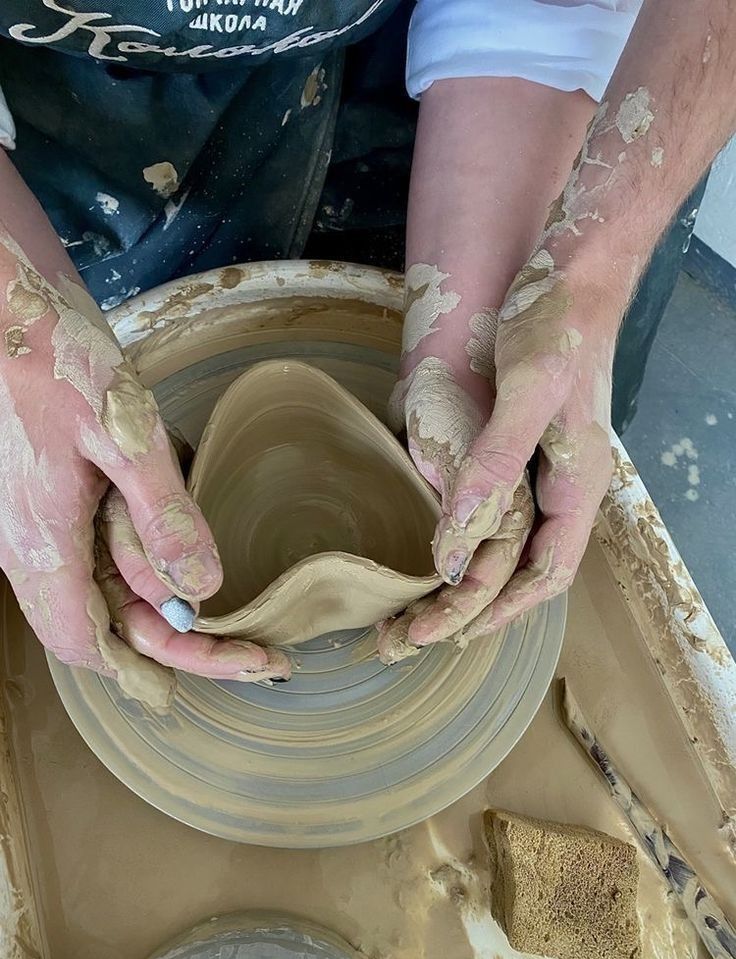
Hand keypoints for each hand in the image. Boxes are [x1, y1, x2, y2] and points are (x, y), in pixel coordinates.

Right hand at [0, 229, 287, 701]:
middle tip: (250, 655)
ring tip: (226, 624)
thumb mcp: (125, 436)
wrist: (0, 302)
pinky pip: (88, 557)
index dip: (157, 670)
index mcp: (44, 544)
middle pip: (102, 629)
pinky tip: (174, 568)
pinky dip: (137, 573)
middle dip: (176, 649)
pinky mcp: (41, 500)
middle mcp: (29, 548)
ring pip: (96, 595)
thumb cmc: (53, 355)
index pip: (95, 645)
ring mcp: (31, 526)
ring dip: (159, 613)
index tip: (224, 674)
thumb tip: (201, 591)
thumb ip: (163, 516)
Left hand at [378, 263, 535, 661]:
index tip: (446, 636)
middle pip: (521, 574)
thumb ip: (496, 467)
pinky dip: (468, 542)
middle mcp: (564, 487)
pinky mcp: (525, 448)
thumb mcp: (529, 392)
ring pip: (509, 549)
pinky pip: (500, 514)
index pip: (542, 577)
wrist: (573, 274)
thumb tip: (455, 544)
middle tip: (410, 634)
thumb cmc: (558, 327)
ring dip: (465, 581)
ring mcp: (546, 469)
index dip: (497, 613)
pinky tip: (439, 545)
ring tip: (416, 606)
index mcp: (577, 486)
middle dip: (470, 610)